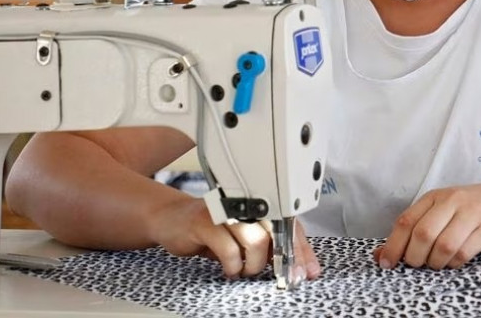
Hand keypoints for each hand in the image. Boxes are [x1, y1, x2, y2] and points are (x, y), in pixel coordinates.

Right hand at [146, 198, 320, 280]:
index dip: (302, 250)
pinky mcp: (206, 222)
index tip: (308, 271)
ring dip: (254, 264)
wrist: (172, 218)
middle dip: (283, 260)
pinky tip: (229, 268)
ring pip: (258, 240)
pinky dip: (232, 265)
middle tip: (280, 277)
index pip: (291, 226)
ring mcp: (227, 211)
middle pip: (279, 231)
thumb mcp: (245, 237)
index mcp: (261, 206)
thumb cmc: (212, 229)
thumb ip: (269, 245)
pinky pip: (229, 249)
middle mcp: (247, 204)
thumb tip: (296, 267)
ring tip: (244, 269)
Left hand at [377, 182, 480, 269]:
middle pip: (422, 234)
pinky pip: (463, 252)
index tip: (386, 263)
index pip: (406, 221)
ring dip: (435, 262)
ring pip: (443, 246)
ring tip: (437, 263)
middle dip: (415, 257)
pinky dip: (454, 262)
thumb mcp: (441, 211)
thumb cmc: (472, 208)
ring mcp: (471, 214)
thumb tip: (380, 254)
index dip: (393, 246)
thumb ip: (413, 229)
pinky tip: (455, 260)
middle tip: (418, 264)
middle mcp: (452, 201)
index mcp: (435, 196)